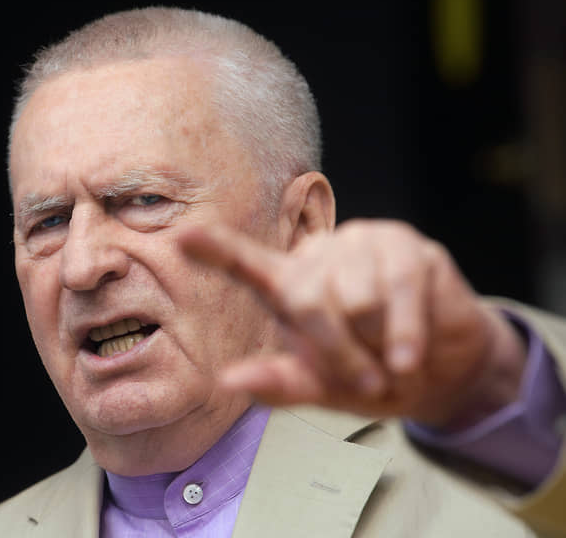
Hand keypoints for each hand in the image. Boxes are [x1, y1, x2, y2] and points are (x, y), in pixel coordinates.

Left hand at [180, 219, 526, 426]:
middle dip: (338, 353)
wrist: (440, 373)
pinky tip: (410, 355)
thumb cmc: (372, 375)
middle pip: (307, 301)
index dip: (215, 249)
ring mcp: (361, 243)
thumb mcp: (322, 388)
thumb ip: (279, 383)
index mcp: (288, 287)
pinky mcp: (406, 245)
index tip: (183, 236)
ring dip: (378, 344)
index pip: (245, 264)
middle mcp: (318, 256)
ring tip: (391, 352)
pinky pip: (400, 290)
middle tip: (364, 379)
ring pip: (357, 299)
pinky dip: (406, 334)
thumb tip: (229, 380)